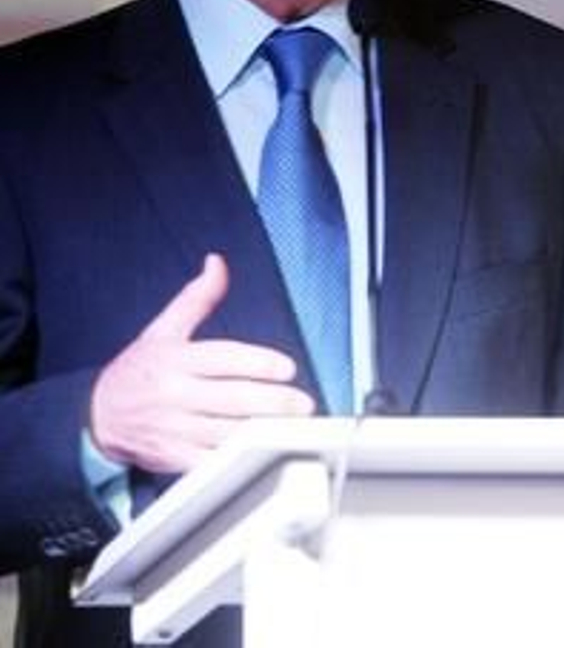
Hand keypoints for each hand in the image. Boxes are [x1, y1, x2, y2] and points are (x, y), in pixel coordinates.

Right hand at [89, 254, 314, 474]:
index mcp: (176, 360)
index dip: (260, 363)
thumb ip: (197, 298)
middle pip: (232, 399)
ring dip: (265, 431)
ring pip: (226, 433)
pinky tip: (264, 452)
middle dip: (274, 402)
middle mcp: (174, 394)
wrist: (97, 415)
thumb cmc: (139, 370)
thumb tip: (217, 264)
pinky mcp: (173, 457)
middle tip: (303, 403)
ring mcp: (174, 429)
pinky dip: (238, 459)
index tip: (288, 368)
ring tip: (295, 426)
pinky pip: (210, 462)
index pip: (224, 359)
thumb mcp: (163, 329)